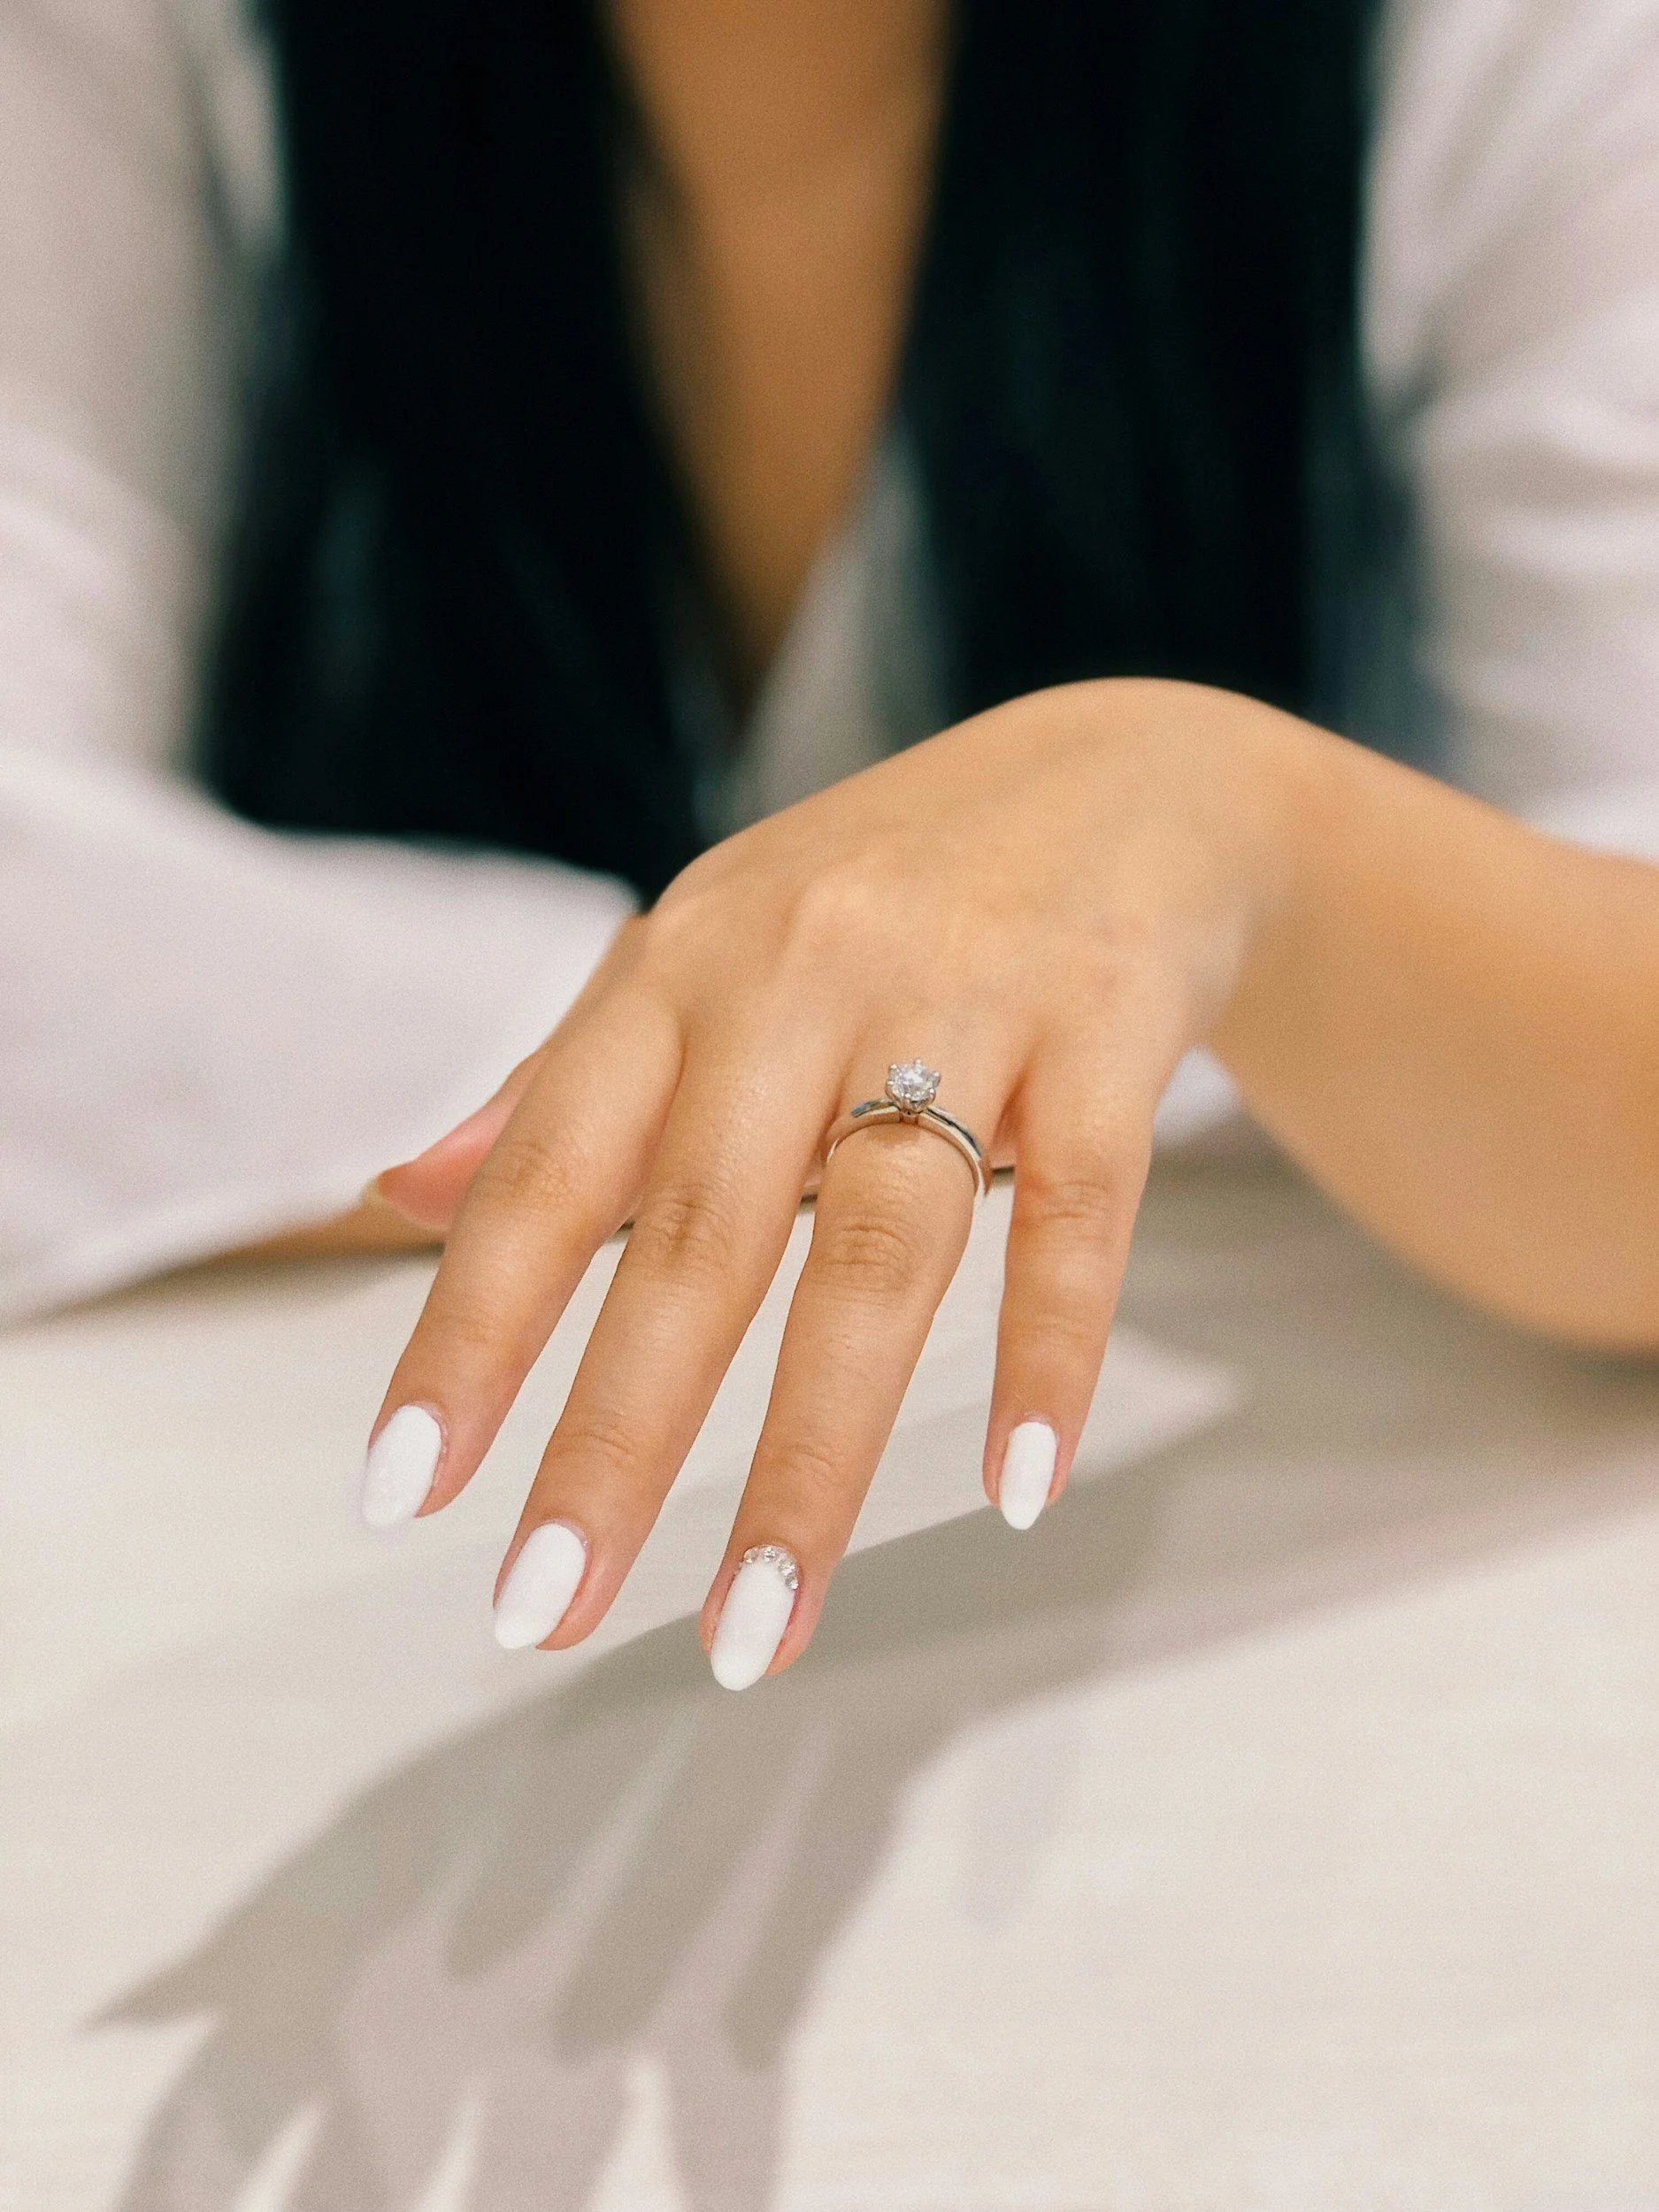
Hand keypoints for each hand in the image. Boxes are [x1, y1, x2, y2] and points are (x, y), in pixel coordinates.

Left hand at [362, 679, 1311, 1682]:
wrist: (1122, 779)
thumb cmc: (877, 897)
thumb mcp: (702, 959)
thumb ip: (560, 1084)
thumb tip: (393, 1195)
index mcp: (678, 969)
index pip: (546, 1169)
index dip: (468, 1330)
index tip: (402, 1494)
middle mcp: (801, 976)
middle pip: (697, 1236)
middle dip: (615, 1440)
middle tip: (543, 1612)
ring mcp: (964, 997)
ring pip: (877, 1248)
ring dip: (813, 1456)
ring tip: (756, 1623)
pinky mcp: (1107, 1027)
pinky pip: (1080, 1210)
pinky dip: (1049, 1354)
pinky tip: (1020, 1488)